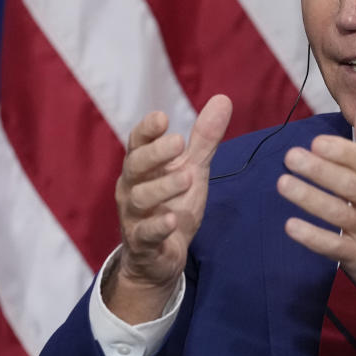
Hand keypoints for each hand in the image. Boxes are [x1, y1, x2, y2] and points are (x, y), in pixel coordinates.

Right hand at [104, 94, 231, 322]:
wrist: (159, 258)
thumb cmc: (172, 204)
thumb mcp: (192, 169)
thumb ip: (205, 139)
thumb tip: (223, 98)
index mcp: (143, 167)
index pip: (137, 142)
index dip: (147, 130)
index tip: (162, 117)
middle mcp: (132, 188)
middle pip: (134, 165)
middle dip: (154, 153)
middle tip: (178, 143)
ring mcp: (134, 216)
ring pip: (140, 198)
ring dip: (162, 187)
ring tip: (188, 177)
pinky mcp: (142, 243)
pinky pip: (145, 234)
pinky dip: (158, 226)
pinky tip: (173, 219)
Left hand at [277, 101, 355, 323]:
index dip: (343, 151)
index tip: (316, 141)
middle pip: (352, 185)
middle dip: (320, 170)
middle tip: (291, 157)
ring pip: (340, 214)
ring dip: (309, 198)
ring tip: (283, 183)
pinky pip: (335, 247)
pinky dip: (312, 236)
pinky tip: (290, 225)